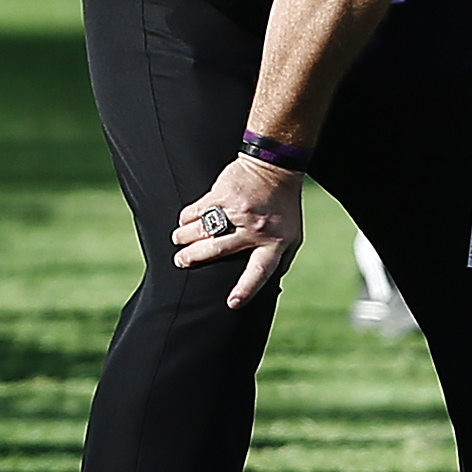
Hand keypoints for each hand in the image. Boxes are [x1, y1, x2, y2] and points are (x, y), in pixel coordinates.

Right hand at [172, 159, 303, 308]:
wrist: (276, 168)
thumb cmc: (284, 207)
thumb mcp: (293, 236)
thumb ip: (282, 260)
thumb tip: (272, 286)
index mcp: (274, 243)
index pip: (260, 271)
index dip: (246, 289)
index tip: (232, 303)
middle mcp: (255, 228)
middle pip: (217, 249)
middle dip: (194, 257)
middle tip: (180, 261)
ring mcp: (238, 210)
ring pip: (202, 229)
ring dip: (185, 237)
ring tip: (178, 241)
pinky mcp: (223, 194)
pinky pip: (198, 209)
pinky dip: (187, 217)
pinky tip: (184, 221)